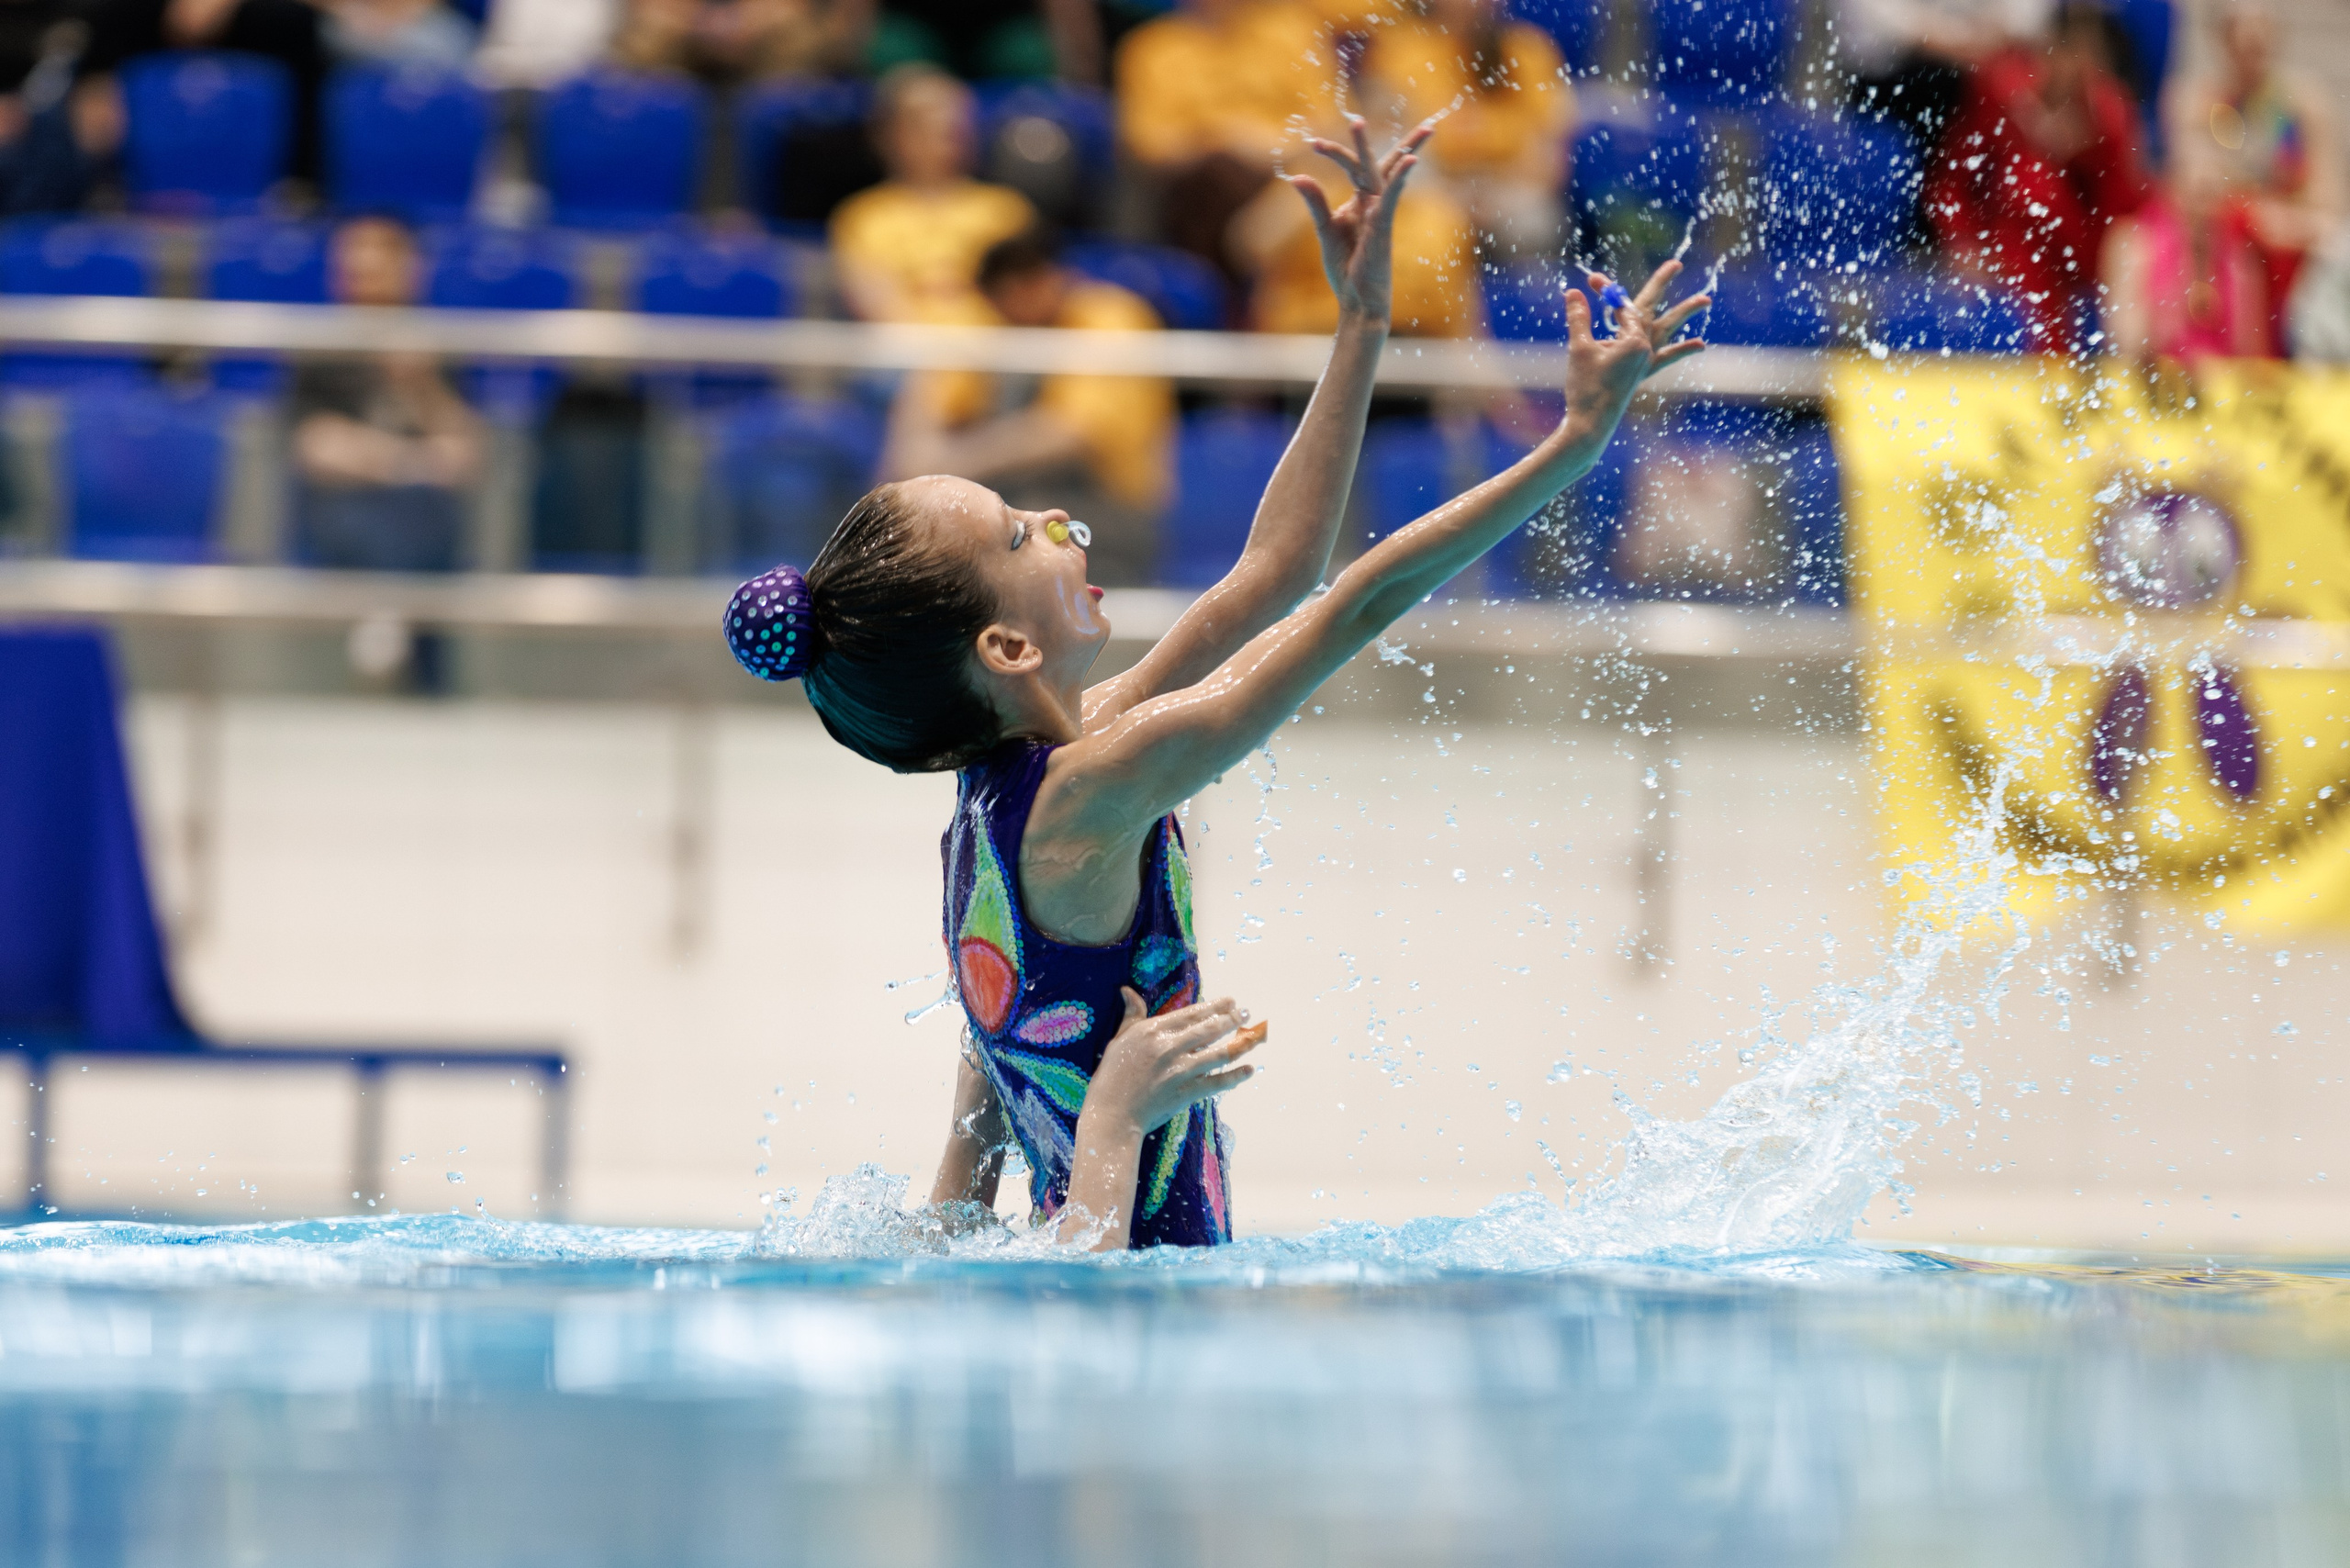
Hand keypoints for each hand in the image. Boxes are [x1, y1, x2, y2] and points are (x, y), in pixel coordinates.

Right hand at [1081, 988, 1262, 1138]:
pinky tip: (1249, 1070)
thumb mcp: (1119, 1040)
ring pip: (1218, 1053)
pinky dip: (1235, 1076)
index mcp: (1153, 1031)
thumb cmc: (1112, 1076)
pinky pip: (1217, 1083)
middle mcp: (1170, 1048)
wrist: (1113, 1115)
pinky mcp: (1187, 1093)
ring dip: (1239, 1044)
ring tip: (1252, 1036)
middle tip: (1245, 1013)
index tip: (1229, 1001)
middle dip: (1231, 1019)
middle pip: (1209, 1030)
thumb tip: (1127, 990)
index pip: (1191, 1014)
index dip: (1214, 1006)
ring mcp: (1181, 1071)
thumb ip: (1131, 1015)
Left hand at [1288, 116, 1434, 324]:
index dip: (1336, 152)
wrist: (1357, 300)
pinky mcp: (1384, 226)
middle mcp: (1373, 203)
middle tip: (1357, 117)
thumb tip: (1296, 176)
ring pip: (1382, 174)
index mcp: (1360, 202)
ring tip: (1371, 128)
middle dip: (1368, 141)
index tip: (1313, 143)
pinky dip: (1401, 179)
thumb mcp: (1325, 230)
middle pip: (1376, 163)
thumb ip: (1315, 202)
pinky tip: (1410, 162)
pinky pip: (1394, 197)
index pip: (1354, 168)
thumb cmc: (1346, 268)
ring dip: (1385, 149)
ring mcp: (1380, 213)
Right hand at [1560, 259, 1709, 436]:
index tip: (1591, 281)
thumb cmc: (1585, 388)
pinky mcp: (1643, 374)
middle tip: (1676, 264)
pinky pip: (1667, 358)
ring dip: (1685, 313)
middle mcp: (1645, 348)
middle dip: (1662, 284)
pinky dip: (1682, 350)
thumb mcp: (1579, 350)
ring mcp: (1646, 361)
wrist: (1592, 425)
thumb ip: (1579, 318)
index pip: (1622, 306)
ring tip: (1706, 300)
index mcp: (1633, 340)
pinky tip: (1700, 344)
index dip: (1607, 291)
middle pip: (1653, 309)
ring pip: (1668, 330)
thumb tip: (1573, 292)